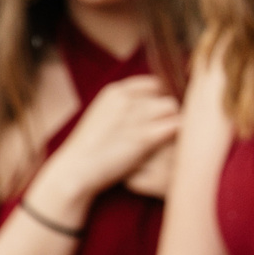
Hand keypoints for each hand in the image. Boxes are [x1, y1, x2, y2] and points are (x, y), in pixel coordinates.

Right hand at [34, 77, 180, 219]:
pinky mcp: (145, 137)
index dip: (160, 100)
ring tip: (168, 141)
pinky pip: (176, 126)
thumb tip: (151, 105)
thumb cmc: (90, 149)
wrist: (75, 170)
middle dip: (168, 114)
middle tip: (165, 133)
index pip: (153, 83)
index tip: (158, 116)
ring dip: (174, 124)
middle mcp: (126, 99)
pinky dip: (178, 135)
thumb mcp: (103, 116)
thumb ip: (124, 107)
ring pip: (173, 109)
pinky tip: (172, 147)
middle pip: (165, 97)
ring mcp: (136, 116)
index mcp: (114, 92)